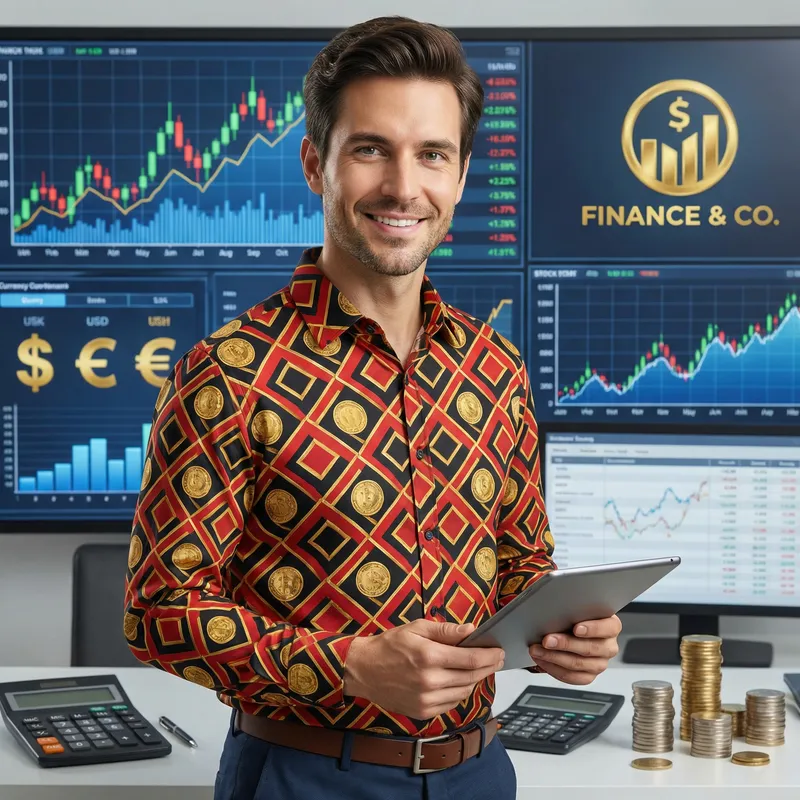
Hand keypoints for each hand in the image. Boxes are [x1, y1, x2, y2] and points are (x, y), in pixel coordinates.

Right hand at [343, 620, 503, 718]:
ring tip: (478, 668)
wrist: (364, 670)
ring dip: (475, 680)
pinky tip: (459, 681)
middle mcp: (430, 681)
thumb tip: (471, 630)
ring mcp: (426, 699)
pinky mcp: (423, 712)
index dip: (490, 655)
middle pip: (471, 677)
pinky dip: (460, 692)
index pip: (471, 659)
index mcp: (429, 656)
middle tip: (497, 659)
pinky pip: (451, 703)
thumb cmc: (390, 645)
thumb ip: (446, 630)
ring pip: (464, 692)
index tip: (499, 651)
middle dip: (488, 667)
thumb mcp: (416, 628)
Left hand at [528, 615, 621, 684]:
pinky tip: (542, 660)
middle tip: (547, 640)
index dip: (593, 629)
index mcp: (611, 626)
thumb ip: (573, 608)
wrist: (570, 629)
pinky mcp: (589, 675)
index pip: (608, 628)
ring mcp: (600, 663)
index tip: (576, 628)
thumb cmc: (574, 616)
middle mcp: (609, 646)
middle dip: (565, 644)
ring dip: (554, 657)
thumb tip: (558, 610)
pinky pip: (573, 677)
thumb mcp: (577, 608)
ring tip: (538, 650)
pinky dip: (554, 668)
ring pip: (579, 664)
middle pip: (590, 648)